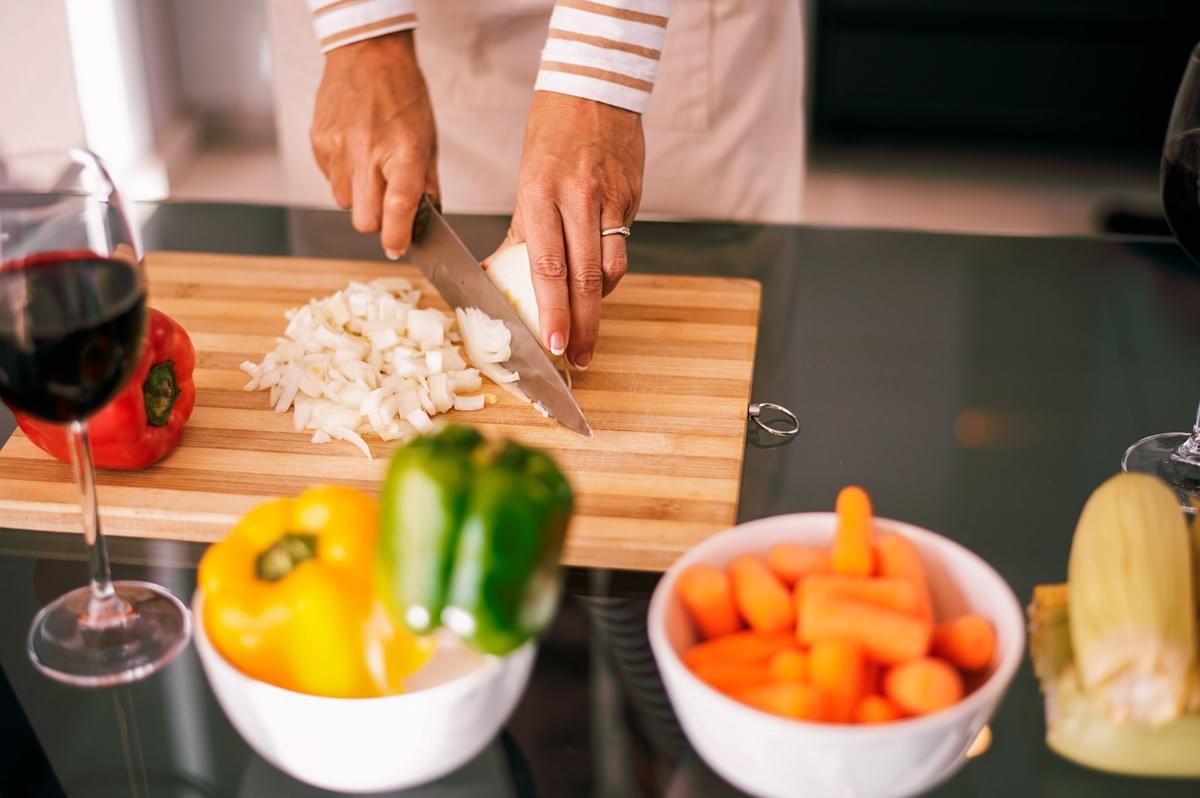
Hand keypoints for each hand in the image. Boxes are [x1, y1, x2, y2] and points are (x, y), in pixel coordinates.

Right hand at [310, 32, 437, 257]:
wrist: (368, 55)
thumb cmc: (403, 96)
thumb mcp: (427, 140)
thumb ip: (427, 183)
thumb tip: (426, 220)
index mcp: (403, 151)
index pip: (399, 205)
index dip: (397, 235)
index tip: (397, 249)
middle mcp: (368, 151)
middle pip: (364, 219)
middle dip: (376, 223)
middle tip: (386, 210)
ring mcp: (338, 147)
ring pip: (344, 202)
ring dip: (358, 198)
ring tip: (369, 169)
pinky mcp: (319, 142)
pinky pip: (329, 179)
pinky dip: (343, 176)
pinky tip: (354, 152)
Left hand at [492, 93, 643, 367]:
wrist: (594, 92)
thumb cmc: (552, 136)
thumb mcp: (527, 182)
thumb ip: (524, 232)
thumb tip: (500, 275)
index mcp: (540, 195)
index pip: (548, 268)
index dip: (552, 312)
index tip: (553, 344)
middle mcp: (577, 200)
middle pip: (583, 280)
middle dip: (582, 327)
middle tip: (579, 359)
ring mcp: (610, 200)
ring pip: (611, 269)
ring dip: (599, 306)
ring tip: (588, 331)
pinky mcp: (632, 199)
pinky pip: (622, 248)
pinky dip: (610, 274)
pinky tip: (600, 287)